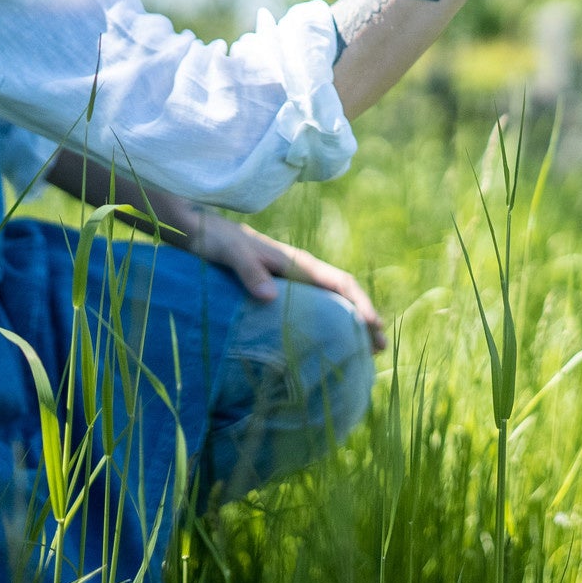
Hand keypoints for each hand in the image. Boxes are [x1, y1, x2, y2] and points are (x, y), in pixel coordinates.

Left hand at [194, 212, 387, 350]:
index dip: (360, 304)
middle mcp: (301, 271)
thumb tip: (270, 297)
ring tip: (364, 351)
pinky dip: (330, 324)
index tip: (374, 326)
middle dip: (365, 319)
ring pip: (332, 302)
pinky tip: (328, 343)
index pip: (340, 283)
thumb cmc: (217, 241)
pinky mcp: (280, 289)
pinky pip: (314, 308)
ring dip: (350, 324)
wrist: (200, 231)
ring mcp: (292, 281)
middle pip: (343, 295)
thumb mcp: (232, 254)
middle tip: (380, 348)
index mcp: (298, 263)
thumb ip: (250, 272)